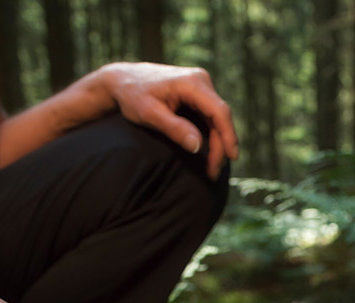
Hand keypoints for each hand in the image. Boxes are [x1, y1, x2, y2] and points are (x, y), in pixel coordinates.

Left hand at [97, 62, 238, 177]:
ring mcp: (200, 85)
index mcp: (191, 83)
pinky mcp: (197, 92)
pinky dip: (211, 134)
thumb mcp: (149, 114)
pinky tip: (209, 151)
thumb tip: (198, 147)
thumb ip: (174, 128)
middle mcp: (200, 80)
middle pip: (220, 117)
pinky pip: (210, 115)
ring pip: (216, 118)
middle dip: (220, 146)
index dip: (228, 136)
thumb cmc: (132, 95)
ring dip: (217, 142)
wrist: (122, 79)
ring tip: (212, 167)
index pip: (218, 111)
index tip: (232, 157)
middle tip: (213, 172)